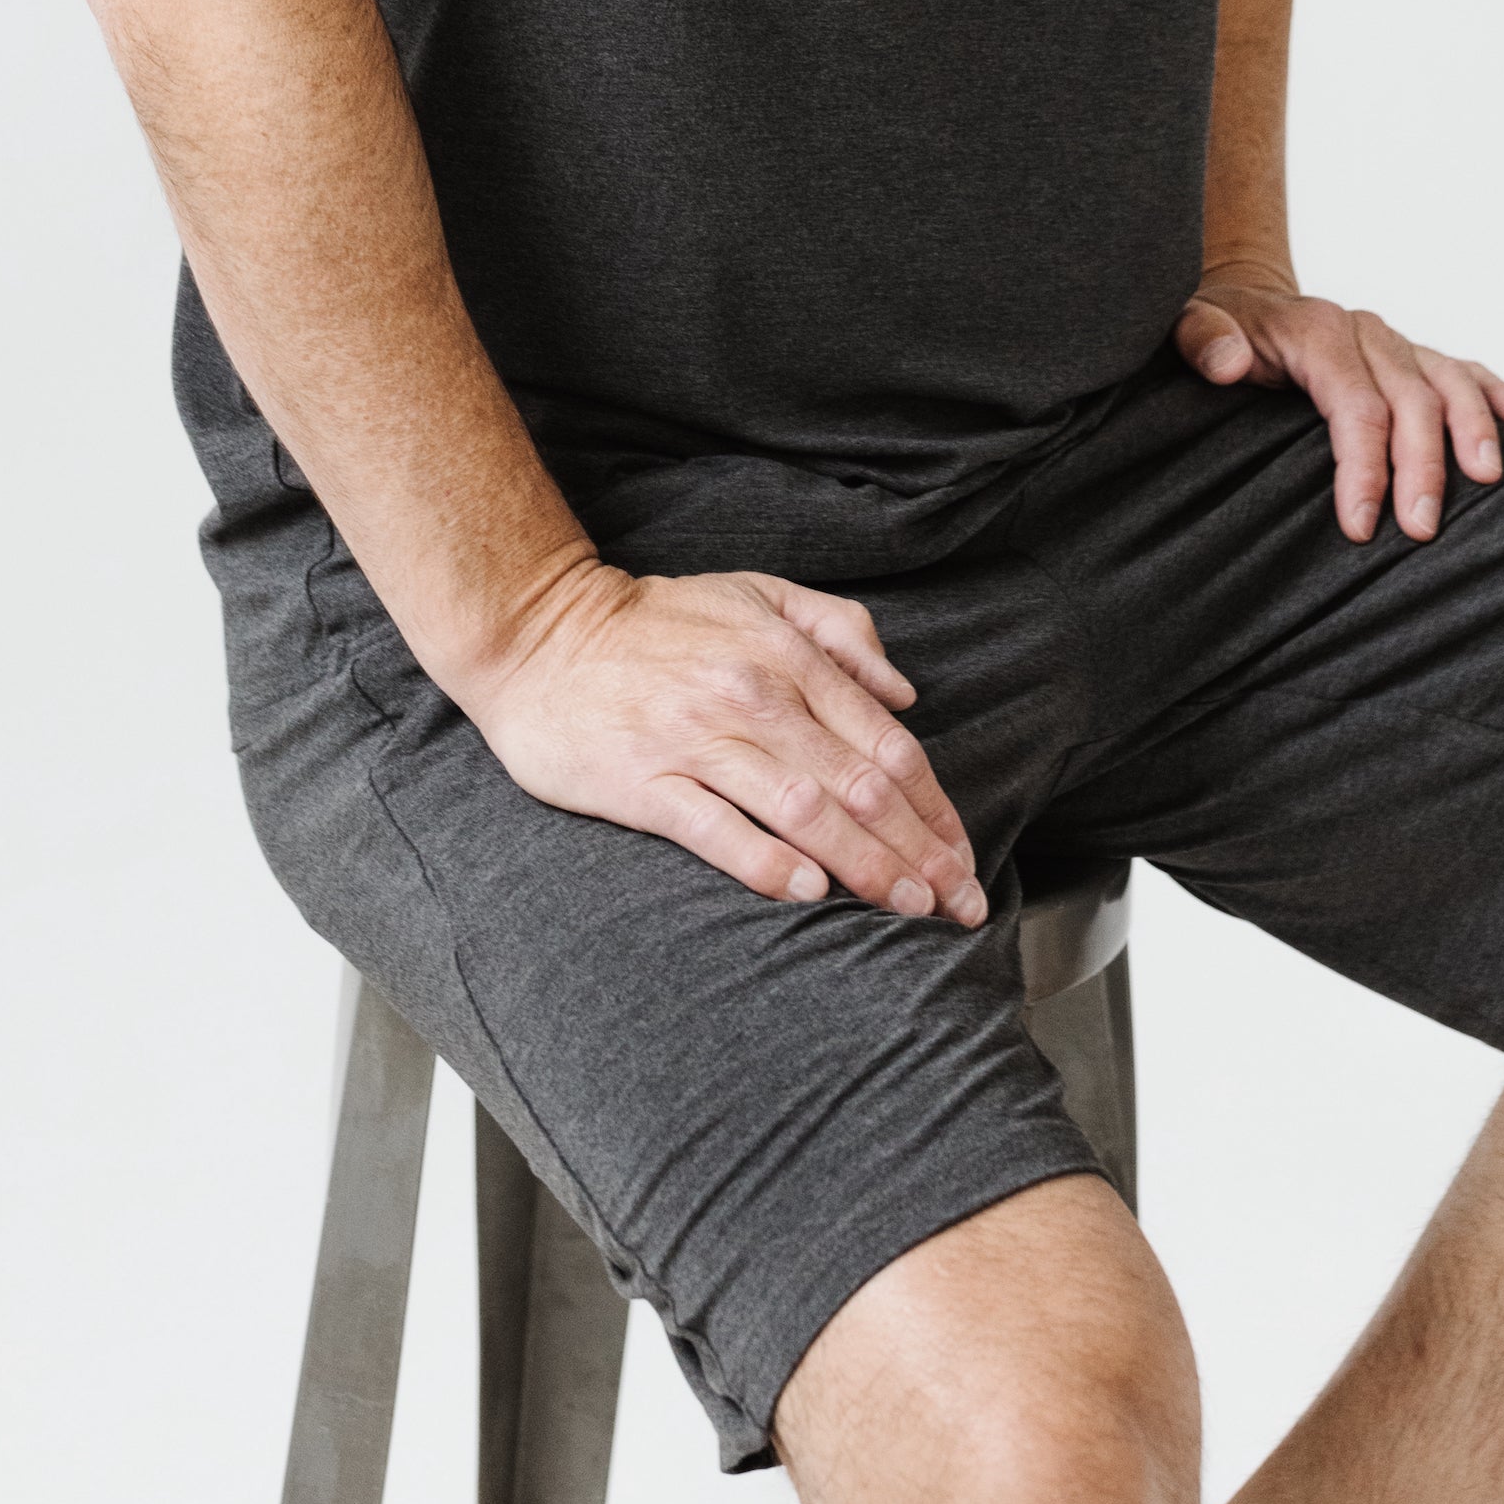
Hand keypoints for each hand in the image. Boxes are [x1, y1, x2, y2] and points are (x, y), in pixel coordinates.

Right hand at [457, 559, 988, 923]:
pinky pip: (716, 830)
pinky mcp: (643, 782)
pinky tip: (809, 893)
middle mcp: (752, 698)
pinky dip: (767, 863)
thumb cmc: (657, 621)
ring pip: (803, 811)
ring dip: (864, 865)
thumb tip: (904, 693)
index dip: (935, 808)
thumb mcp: (758, 594)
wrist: (539, 632)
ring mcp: (696, 741)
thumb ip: (839, 631)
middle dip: (918, 852)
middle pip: (858, 786)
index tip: (964, 859)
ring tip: (905, 908)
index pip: (885, 744)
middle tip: (958, 905)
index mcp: (787, 656)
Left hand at [1177, 267, 1503, 544]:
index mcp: (1317, 332)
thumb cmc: (1217, 329)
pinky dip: (1494, 392)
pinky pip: (1463, 369)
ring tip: (1487, 482)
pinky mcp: (1411, 356)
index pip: (1355, 403)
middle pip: (1410, 399)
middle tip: (1422, 530)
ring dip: (1473, 430)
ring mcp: (1395, 343)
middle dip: (1421, 466)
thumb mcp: (1189, 326)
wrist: (1240, 303)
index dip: (1363, 465)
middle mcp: (1365, 333)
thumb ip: (1203, 338)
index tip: (1359, 526)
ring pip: (1448, 381)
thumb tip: (1230, 361)